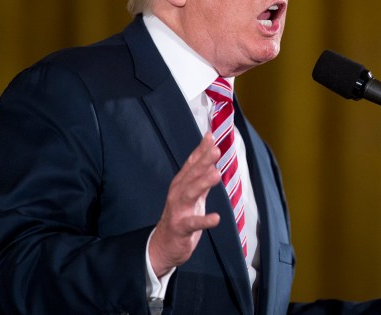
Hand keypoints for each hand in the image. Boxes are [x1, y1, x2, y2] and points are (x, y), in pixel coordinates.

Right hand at [149, 133, 221, 276]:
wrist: (164, 244)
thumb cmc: (181, 214)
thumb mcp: (192, 192)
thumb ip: (202, 173)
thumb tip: (211, 151)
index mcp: (181, 183)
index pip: (192, 163)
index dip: (201, 149)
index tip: (211, 136)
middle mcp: (178, 193)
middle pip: (191, 174)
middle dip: (203, 161)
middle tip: (216, 150)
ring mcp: (178, 210)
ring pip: (190, 193)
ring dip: (203, 183)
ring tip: (216, 174)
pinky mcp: (180, 227)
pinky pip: (192, 224)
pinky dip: (204, 220)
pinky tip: (216, 218)